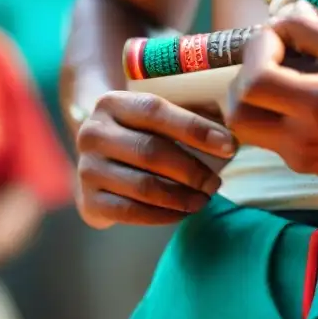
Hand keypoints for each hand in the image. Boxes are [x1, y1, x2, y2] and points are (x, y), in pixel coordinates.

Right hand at [76, 91, 235, 227]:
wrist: (102, 160)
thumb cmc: (143, 133)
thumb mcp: (156, 116)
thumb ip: (186, 116)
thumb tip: (231, 137)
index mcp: (112, 102)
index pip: (155, 111)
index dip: (195, 129)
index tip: (229, 146)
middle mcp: (93, 133)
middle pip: (151, 152)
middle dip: (193, 170)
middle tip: (216, 182)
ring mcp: (86, 169)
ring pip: (144, 186)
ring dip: (182, 197)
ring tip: (205, 198)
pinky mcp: (89, 201)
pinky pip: (131, 212)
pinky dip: (164, 216)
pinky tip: (184, 212)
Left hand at [227, 2, 317, 180]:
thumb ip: (308, 30)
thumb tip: (279, 18)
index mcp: (314, 108)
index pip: (252, 81)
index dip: (256, 50)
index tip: (279, 34)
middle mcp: (305, 143)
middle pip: (240, 117)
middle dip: (246, 83)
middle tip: (272, 60)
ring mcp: (313, 162)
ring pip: (259, 134)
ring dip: (265, 103)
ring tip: (298, 78)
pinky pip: (286, 146)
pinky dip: (287, 121)